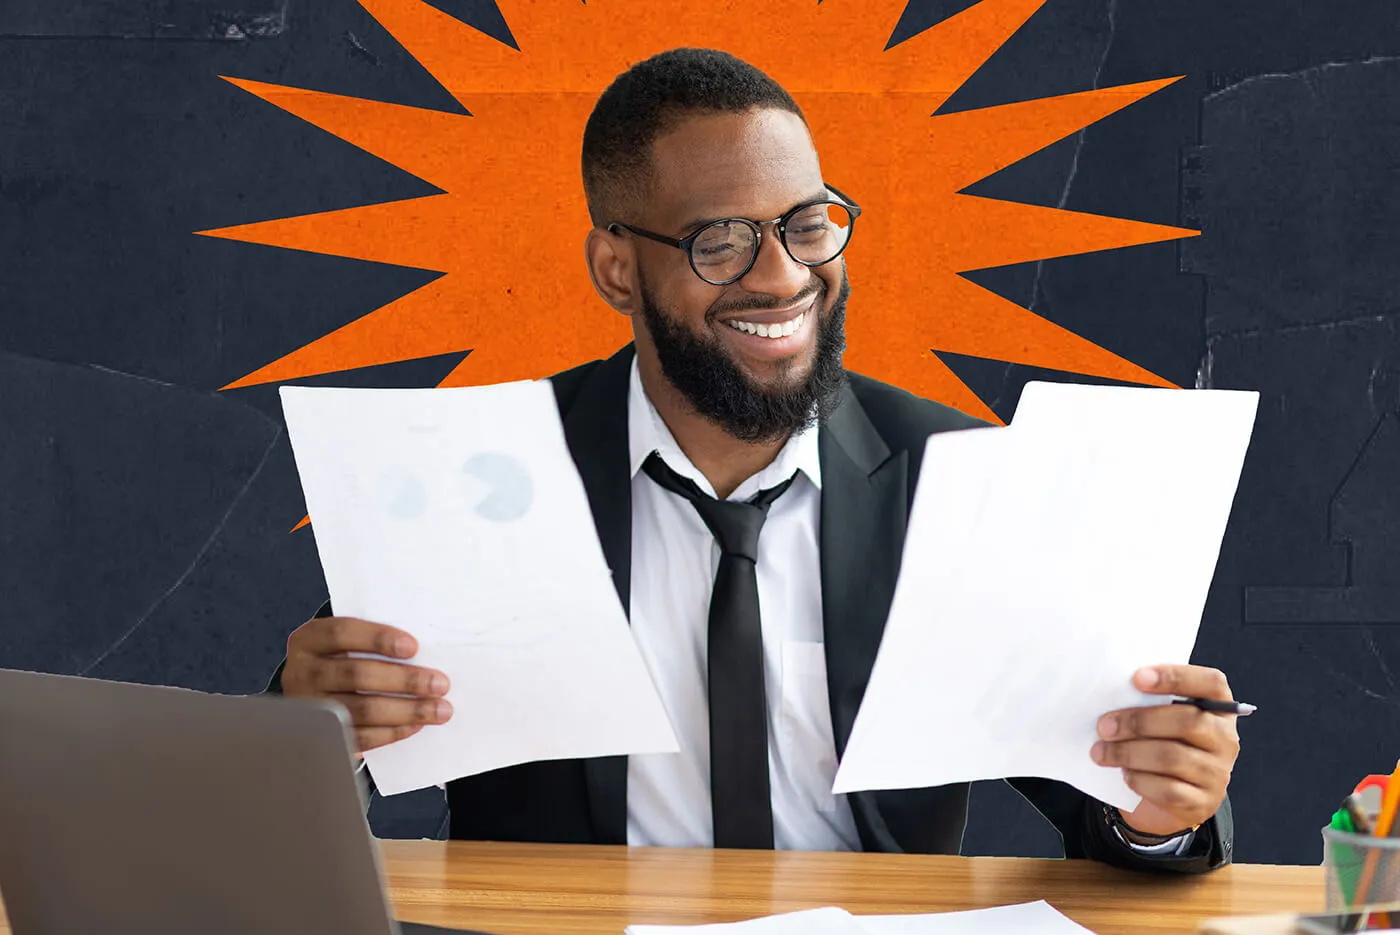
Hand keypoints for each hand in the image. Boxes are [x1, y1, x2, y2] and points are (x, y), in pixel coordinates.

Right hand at [280, 615, 451, 752]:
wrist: (312, 694)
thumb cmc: (343, 658)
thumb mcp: (346, 643)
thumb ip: (374, 642)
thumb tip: (427, 649)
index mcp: (308, 640)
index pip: (341, 633)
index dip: (378, 638)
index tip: (413, 647)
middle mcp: (302, 673)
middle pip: (356, 674)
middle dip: (404, 680)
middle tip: (440, 684)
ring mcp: (310, 708)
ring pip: (361, 710)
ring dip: (407, 710)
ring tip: (439, 709)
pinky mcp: (322, 736)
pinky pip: (360, 737)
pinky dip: (392, 732)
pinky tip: (416, 725)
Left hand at [1090, 665, 1239, 836]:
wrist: (1169, 797)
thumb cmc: (1160, 743)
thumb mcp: (1161, 719)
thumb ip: (1149, 700)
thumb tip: (1112, 689)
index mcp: (1218, 708)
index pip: (1211, 683)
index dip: (1176, 677)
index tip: (1137, 678)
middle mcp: (1224, 739)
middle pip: (1187, 721)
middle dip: (1138, 721)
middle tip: (1104, 726)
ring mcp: (1217, 773)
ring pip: (1172, 757)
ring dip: (1128, 752)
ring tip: (1101, 751)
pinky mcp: (1202, 802)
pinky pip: (1168, 789)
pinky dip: (1139, 780)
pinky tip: (1124, 773)